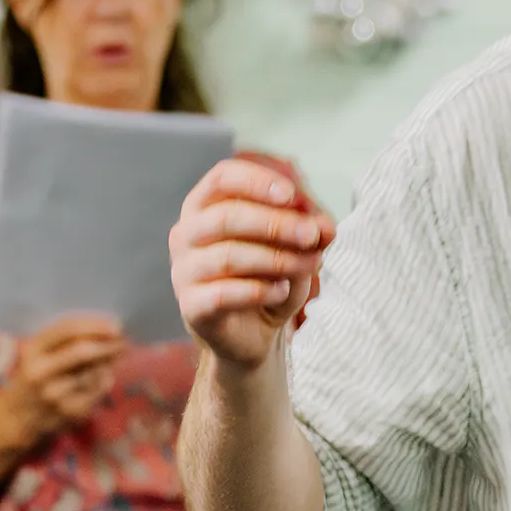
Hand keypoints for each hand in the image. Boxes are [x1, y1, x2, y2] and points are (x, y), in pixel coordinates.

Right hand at [0, 315, 126, 441]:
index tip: (117, 325)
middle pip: (82, 351)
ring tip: (116, 356)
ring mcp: (55, 394)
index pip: (67, 329)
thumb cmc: (34, 376)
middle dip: (109, 344)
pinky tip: (104, 377)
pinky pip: (99, 390)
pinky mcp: (69, 411)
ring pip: (95, 371)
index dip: (95, 325)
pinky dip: (106, 380)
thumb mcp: (39, 353)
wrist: (15, 417)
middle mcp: (41, 371)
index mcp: (33, 350)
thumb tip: (110, 328)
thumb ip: (67, 340)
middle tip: (125, 341)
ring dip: (111, 361)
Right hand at [170, 155, 333, 370]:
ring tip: (309, 265)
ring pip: (227, 256)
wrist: (253, 333)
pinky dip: (259, 291)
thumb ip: (312, 233)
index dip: (256, 180)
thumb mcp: (298, 250)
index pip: (223, 177)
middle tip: (312, 235)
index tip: (291, 195)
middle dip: (275, 224)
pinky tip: (281, 291)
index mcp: (207, 205)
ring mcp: (183, 271)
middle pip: (225, 217)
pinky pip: (223, 294)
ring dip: (276, 259)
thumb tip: (326, 226)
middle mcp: (187, 233)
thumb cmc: (269, 277)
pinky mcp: (191, 306)